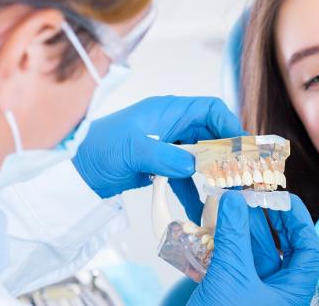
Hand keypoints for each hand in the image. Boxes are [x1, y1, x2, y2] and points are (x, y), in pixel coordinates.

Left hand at [72, 96, 243, 221]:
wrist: (76, 170)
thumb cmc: (100, 148)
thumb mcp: (133, 150)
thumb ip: (166, 156)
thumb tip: (195, 167)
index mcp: (168, 111)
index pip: (210, 109)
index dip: (229, 124)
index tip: (241, 148)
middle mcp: (171, 125)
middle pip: (210, 134)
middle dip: (226, 154)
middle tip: (240, 175)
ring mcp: (166, 146)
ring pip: (200, 157)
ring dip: (213, 174)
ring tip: (226, 193)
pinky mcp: (160, 165)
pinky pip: (185, 176)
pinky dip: (193, 191)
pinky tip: (200, 209)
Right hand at [188, 192, 318, 305]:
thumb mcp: (231, 276)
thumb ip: (233, 236)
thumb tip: (235, 199)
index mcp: (292, 294)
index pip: (310, 251)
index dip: (300, 222)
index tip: (283, 198)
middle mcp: (277, 293)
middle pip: (284, 248)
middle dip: (271, 220)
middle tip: (256, 196)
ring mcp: (255, 293)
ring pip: (258, 253)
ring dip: (246, 228)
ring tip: (234, 203)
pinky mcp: (233, 293)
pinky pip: (237, 261)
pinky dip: (230, 242)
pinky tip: (219, 225)